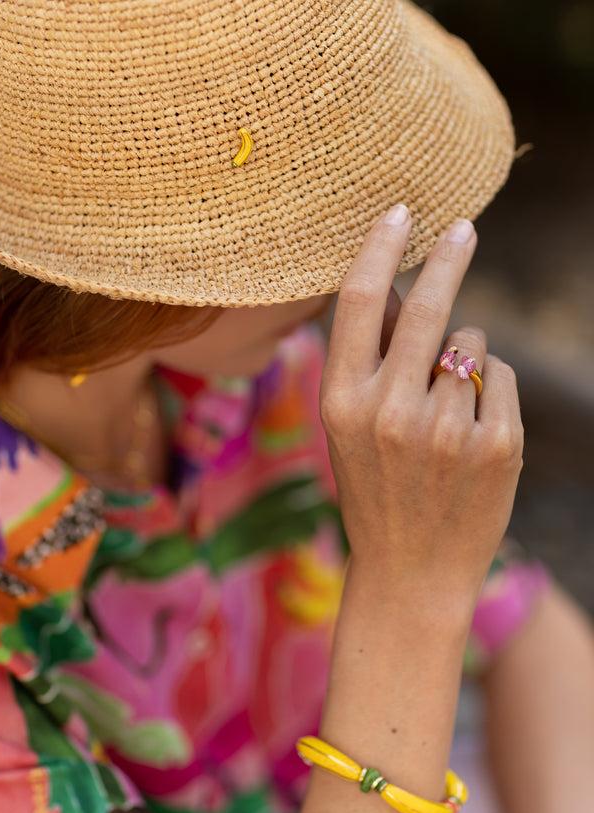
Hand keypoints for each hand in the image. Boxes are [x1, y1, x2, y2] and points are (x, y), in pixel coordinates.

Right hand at [320, 205, 523, 614]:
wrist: (412, 571)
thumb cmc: (376, 490)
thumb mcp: (350, 426)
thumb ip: (370, 357)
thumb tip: (398, 285)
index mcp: (341, 402)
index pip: (361, 302)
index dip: (380, 248)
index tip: (398, 212)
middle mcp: (390, 410)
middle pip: (428, 305)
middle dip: (448, 257)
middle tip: (463, 227)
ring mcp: (447, 428)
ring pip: (471, 342)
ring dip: (463, 357)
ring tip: (446, 411)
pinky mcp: (497, 443)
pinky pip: (499, 375)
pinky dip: (489, 388)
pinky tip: (471, 433)